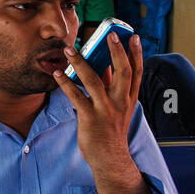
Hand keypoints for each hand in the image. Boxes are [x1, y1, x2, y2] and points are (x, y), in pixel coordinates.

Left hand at [52, 32, 143, 177]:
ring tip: (69, 49)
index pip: (137, 72)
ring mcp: (106, 109)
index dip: (136, 54)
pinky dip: (66, 83)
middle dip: (117, 52)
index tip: (135, 37)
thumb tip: (102, 65)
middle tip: (111, 34)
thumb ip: (111, 87)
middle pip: (122, 72)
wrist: (110, 159)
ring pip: (94, 80)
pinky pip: (76, 96)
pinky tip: (57, 73)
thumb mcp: (117, 108)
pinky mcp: (90, 118)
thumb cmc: (111, 130)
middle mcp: (120, 102)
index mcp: (129, 98)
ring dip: (80, 62)